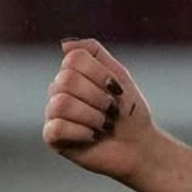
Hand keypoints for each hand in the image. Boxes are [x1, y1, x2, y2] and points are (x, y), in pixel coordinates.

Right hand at [42, 38, 156, 182]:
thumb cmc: (129, 112)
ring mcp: (53, 114)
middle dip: (97, 97)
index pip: (73, 59)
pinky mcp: (52, 138)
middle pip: (66, 80)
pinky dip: (80, 132)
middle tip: (112, 111)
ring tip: (105, 126)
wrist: (139, 146)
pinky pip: (56, 128)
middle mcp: (58, 91)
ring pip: (60, 104)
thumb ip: (93, 52)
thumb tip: (63, 44)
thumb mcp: (118, 75)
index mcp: (73, 73)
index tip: (117, 91)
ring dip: (91, 116)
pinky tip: (93, 137)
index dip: (99, 74)